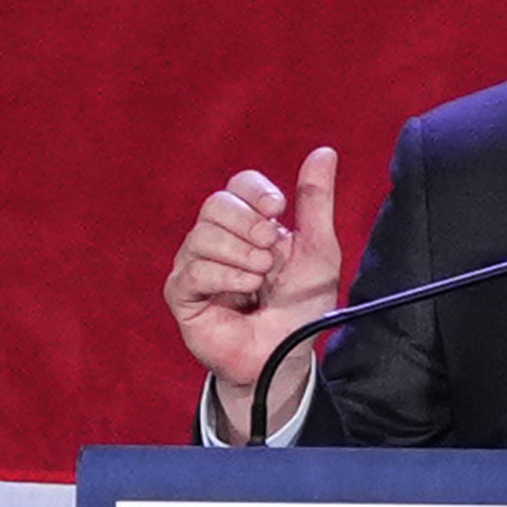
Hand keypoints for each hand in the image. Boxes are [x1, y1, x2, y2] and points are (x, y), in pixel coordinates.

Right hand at [164, 147, 341, 439]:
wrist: (286, 355)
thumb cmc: (301, 306)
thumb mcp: (319, 251)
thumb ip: (317, 203)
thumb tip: (325, 151)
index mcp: (249, 225)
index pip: (238, 186)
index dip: (255, 192)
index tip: (278, 209)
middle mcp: (217, 239)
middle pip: (216, 204)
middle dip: (249, 225)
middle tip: (271, 253)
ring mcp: (196, 265)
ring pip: (203, 236)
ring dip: (243, 257)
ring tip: (261, 281)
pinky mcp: (182, 293)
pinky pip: (194, 270)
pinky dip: (226, 278)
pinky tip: (245, 293)